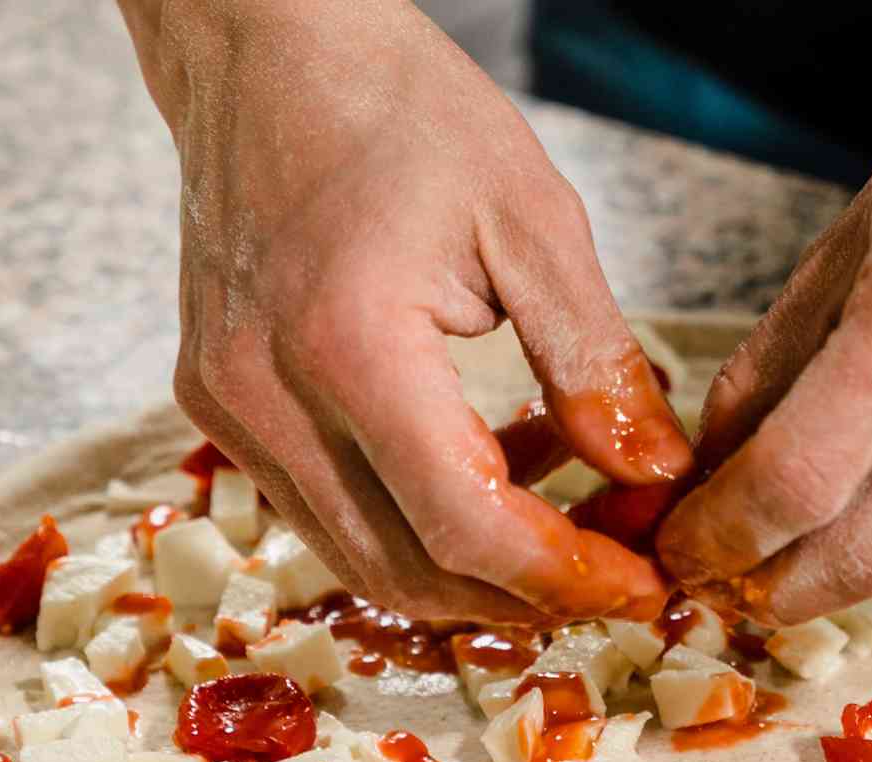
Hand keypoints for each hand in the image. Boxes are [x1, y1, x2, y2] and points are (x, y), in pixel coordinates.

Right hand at [119, 0, 689, 625]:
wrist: (263, 47)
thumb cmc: (398, 107)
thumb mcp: (531, 218)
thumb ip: (595, 361)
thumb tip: (654, 473)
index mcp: (347, 345)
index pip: (465, 525)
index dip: (563, 578)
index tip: (641, 586)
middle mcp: (265, 395)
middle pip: (406, 570)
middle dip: (525, 596)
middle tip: (617, 573)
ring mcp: (226, 407)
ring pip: (360, 557)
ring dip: (472, 567)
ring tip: (567, 516)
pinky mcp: (217, 403)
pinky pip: (325, 507)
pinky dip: (415, 518)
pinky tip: (492, 464)